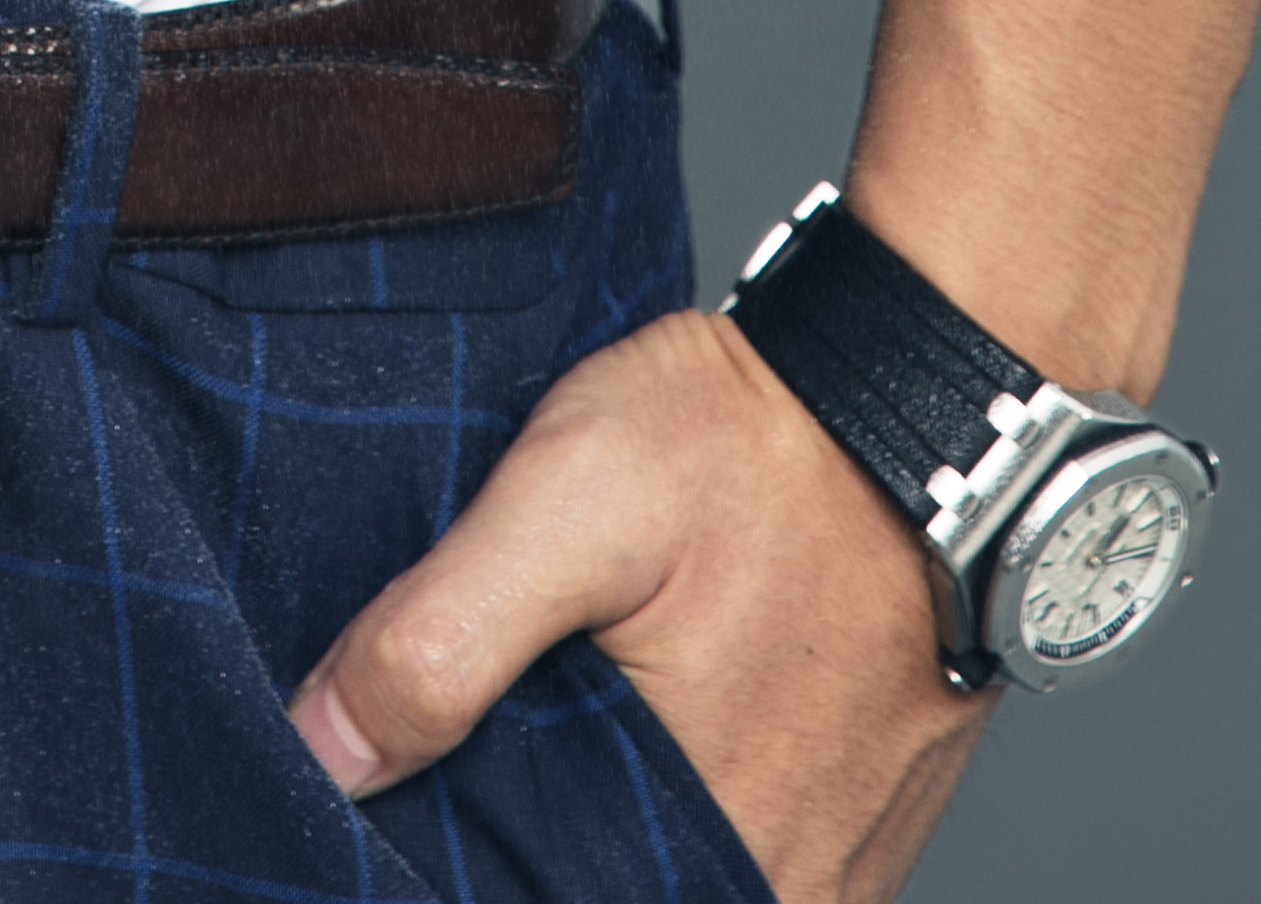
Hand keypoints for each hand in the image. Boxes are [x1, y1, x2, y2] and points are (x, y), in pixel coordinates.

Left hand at [287, 304, 985, 903]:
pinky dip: (679, 830)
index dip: (458, 868)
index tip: (402, 825)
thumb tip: (319, 746)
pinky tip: (635, 752)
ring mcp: (834, 874)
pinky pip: (749, 870)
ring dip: (608, 848)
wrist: (941, 405)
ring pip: (679, 890)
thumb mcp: (569, 501)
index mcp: (695, 846)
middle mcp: (776, 890)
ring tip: (554, 749)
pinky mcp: (867, 834)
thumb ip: (440, 634)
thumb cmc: (758, 447)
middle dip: (532, 853)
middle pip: (609, 900)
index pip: (536, 903)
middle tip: (485, 763)